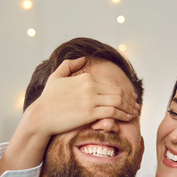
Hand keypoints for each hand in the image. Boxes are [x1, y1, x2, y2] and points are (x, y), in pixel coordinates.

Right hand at [23, 57, 140, 138]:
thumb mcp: (56, 77)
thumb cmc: (47, 99)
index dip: (123, 90)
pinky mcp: (89, 113)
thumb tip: (83, 58)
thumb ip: (69, 65)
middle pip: (118, 92)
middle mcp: (90, 86)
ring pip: (118, 101)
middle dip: (130, 100)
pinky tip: (128, 118)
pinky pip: (113, 112)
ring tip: (134, 113)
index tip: (130, 97)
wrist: (40, 116)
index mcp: (85, 77)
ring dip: (129, 108)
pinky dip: (123, 115)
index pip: (111, 84)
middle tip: (136, 106)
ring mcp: (90, 99)